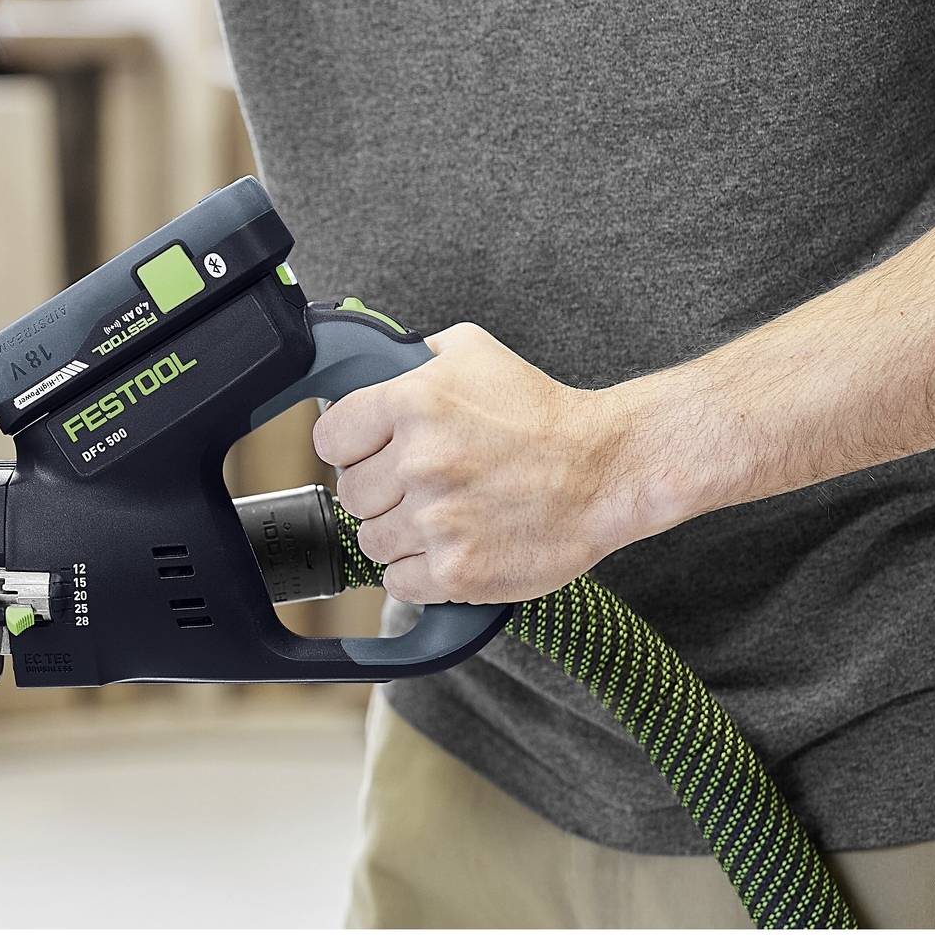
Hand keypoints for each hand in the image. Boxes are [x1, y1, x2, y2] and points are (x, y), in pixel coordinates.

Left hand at [311, 322, 668, 605]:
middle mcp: (419, 462)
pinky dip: (418, 572)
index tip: (367, 454)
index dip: (348, 448)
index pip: (329, 438)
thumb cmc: (542, 413)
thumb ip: (411, 357)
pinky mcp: (458, 572)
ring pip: (372, 540)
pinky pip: (399, 582)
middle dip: (378, 491)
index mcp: (412, 403)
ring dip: (398, 533)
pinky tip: (450, 547)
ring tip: (441, 517)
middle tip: (416, 486)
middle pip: (350, 494)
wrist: (605, 470)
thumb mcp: (472, 353)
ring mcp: (438, 522)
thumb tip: (368, 365)